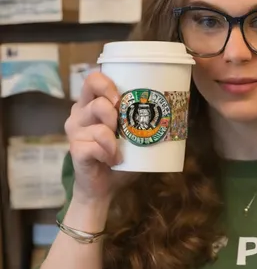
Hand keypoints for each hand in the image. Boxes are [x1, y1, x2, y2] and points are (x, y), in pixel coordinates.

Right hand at [65, 71, 133, 202]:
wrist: (103, 187)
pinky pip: (96, 146)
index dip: (107, 84)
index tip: (121, 98)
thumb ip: (140, 120)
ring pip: (100, 125)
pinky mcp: (75, 150)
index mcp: (90, 104)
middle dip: (114, 111)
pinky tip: (112, 160)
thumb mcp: (132, 135)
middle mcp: (79, 114)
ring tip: (118, 150)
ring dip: (115, 139)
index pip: (93, 80)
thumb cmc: (119, 157)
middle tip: (121, 126)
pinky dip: (109, 153)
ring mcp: (75, 132)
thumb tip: (170, 107)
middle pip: (95, 98)